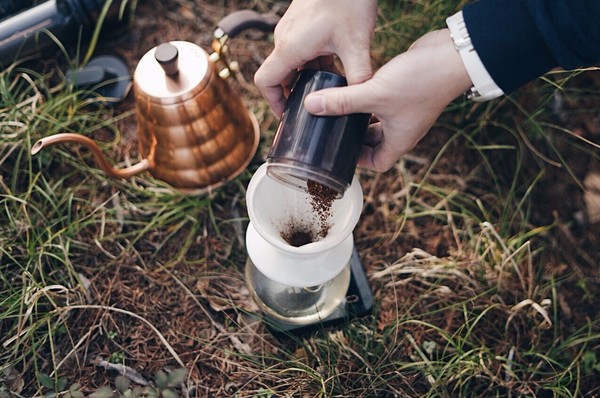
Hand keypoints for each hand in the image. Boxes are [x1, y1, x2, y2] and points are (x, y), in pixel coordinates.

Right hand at [254, 0, 376, 115]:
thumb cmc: (348, 0)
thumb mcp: (356, 43)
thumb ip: (359, 76)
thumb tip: (365, 103)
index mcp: (290, 48)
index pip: (266, 83)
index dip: (273, 103)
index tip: (288, 116)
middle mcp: (285, 39)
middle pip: (278, 75)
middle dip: (293, 94)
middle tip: (313, 109)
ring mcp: (291, 29)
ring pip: (291, 63)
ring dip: (305, 77)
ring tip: (327, 90)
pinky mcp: (301, 22)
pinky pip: (299, 49)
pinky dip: (312, 62)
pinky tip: (334, 65)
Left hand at [302, 29, 473, 171]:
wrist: (453, 55)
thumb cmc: (420, 81)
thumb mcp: (375, 94)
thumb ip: (342, 101)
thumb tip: (312, 106)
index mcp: (399, 140)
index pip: (377, 164)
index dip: (358, 162)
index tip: (339, 150)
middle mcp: (403, 129)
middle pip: (375, 143)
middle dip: (354, 137)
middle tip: (332, 127)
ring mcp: (405, 111)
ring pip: (378, 121)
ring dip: (360, 117)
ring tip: (339, 108)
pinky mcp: (405, 92)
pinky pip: (382, 103)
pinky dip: (369, 100)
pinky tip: (355, 88)